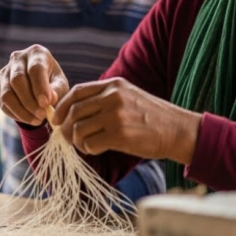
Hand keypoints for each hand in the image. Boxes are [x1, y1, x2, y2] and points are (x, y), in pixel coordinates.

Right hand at [0, 45, 69, 125]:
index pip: (35, 68)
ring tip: (36, 120)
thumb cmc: (53, 83)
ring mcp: (5, 71)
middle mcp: (17, 58)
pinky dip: (14, 113)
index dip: (40, 87)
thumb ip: (57, 91)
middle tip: (41, 116)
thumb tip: (49, 100)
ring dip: (21, 110)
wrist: (39, 85)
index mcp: (36, 53)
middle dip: (29, 101)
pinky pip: (2, 102)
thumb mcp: (60, 85)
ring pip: (7, 93)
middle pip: (17, 80)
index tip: (46, 104)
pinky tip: (27, 118)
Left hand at [51, 77, 201, 163]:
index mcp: (113, 85)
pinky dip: (88, 150)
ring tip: (85, 145)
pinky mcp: (120, 135)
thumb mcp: (128, 96)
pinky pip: (90, 144)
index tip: (56, 119)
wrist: (179, 130)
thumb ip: (104, 98)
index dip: (62, 107)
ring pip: (78, 129)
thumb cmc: (152, 117)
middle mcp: (113, 97)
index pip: (76, 92)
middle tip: (67, 138)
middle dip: (66, 127)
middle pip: (74, 111)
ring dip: (77, 141)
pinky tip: (96, 150)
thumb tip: (73, 111)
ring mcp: (116, 115)